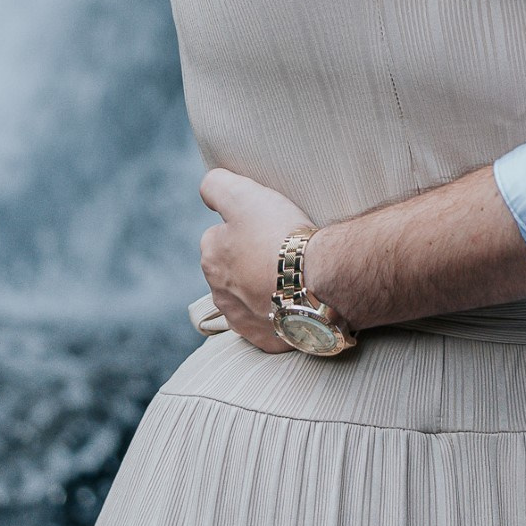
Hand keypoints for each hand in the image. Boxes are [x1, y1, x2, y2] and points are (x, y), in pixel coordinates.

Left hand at [198, 167, 313, 353]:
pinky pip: (270, 323)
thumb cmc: (281, 237)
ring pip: (249, 298)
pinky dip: (281, 312)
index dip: (243, 227)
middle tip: (281, 251)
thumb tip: (207, 189)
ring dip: (263, 288)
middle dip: (250, 261)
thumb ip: (217, 186)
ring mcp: (243, 320)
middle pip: (233, 270)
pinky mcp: (267, 339)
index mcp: (211, 259)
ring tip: (292, 276)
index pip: (219, 236)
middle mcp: (220, 293)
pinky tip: (298, 300)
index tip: (265, 227)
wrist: (318, 284)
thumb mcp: (244, 196)